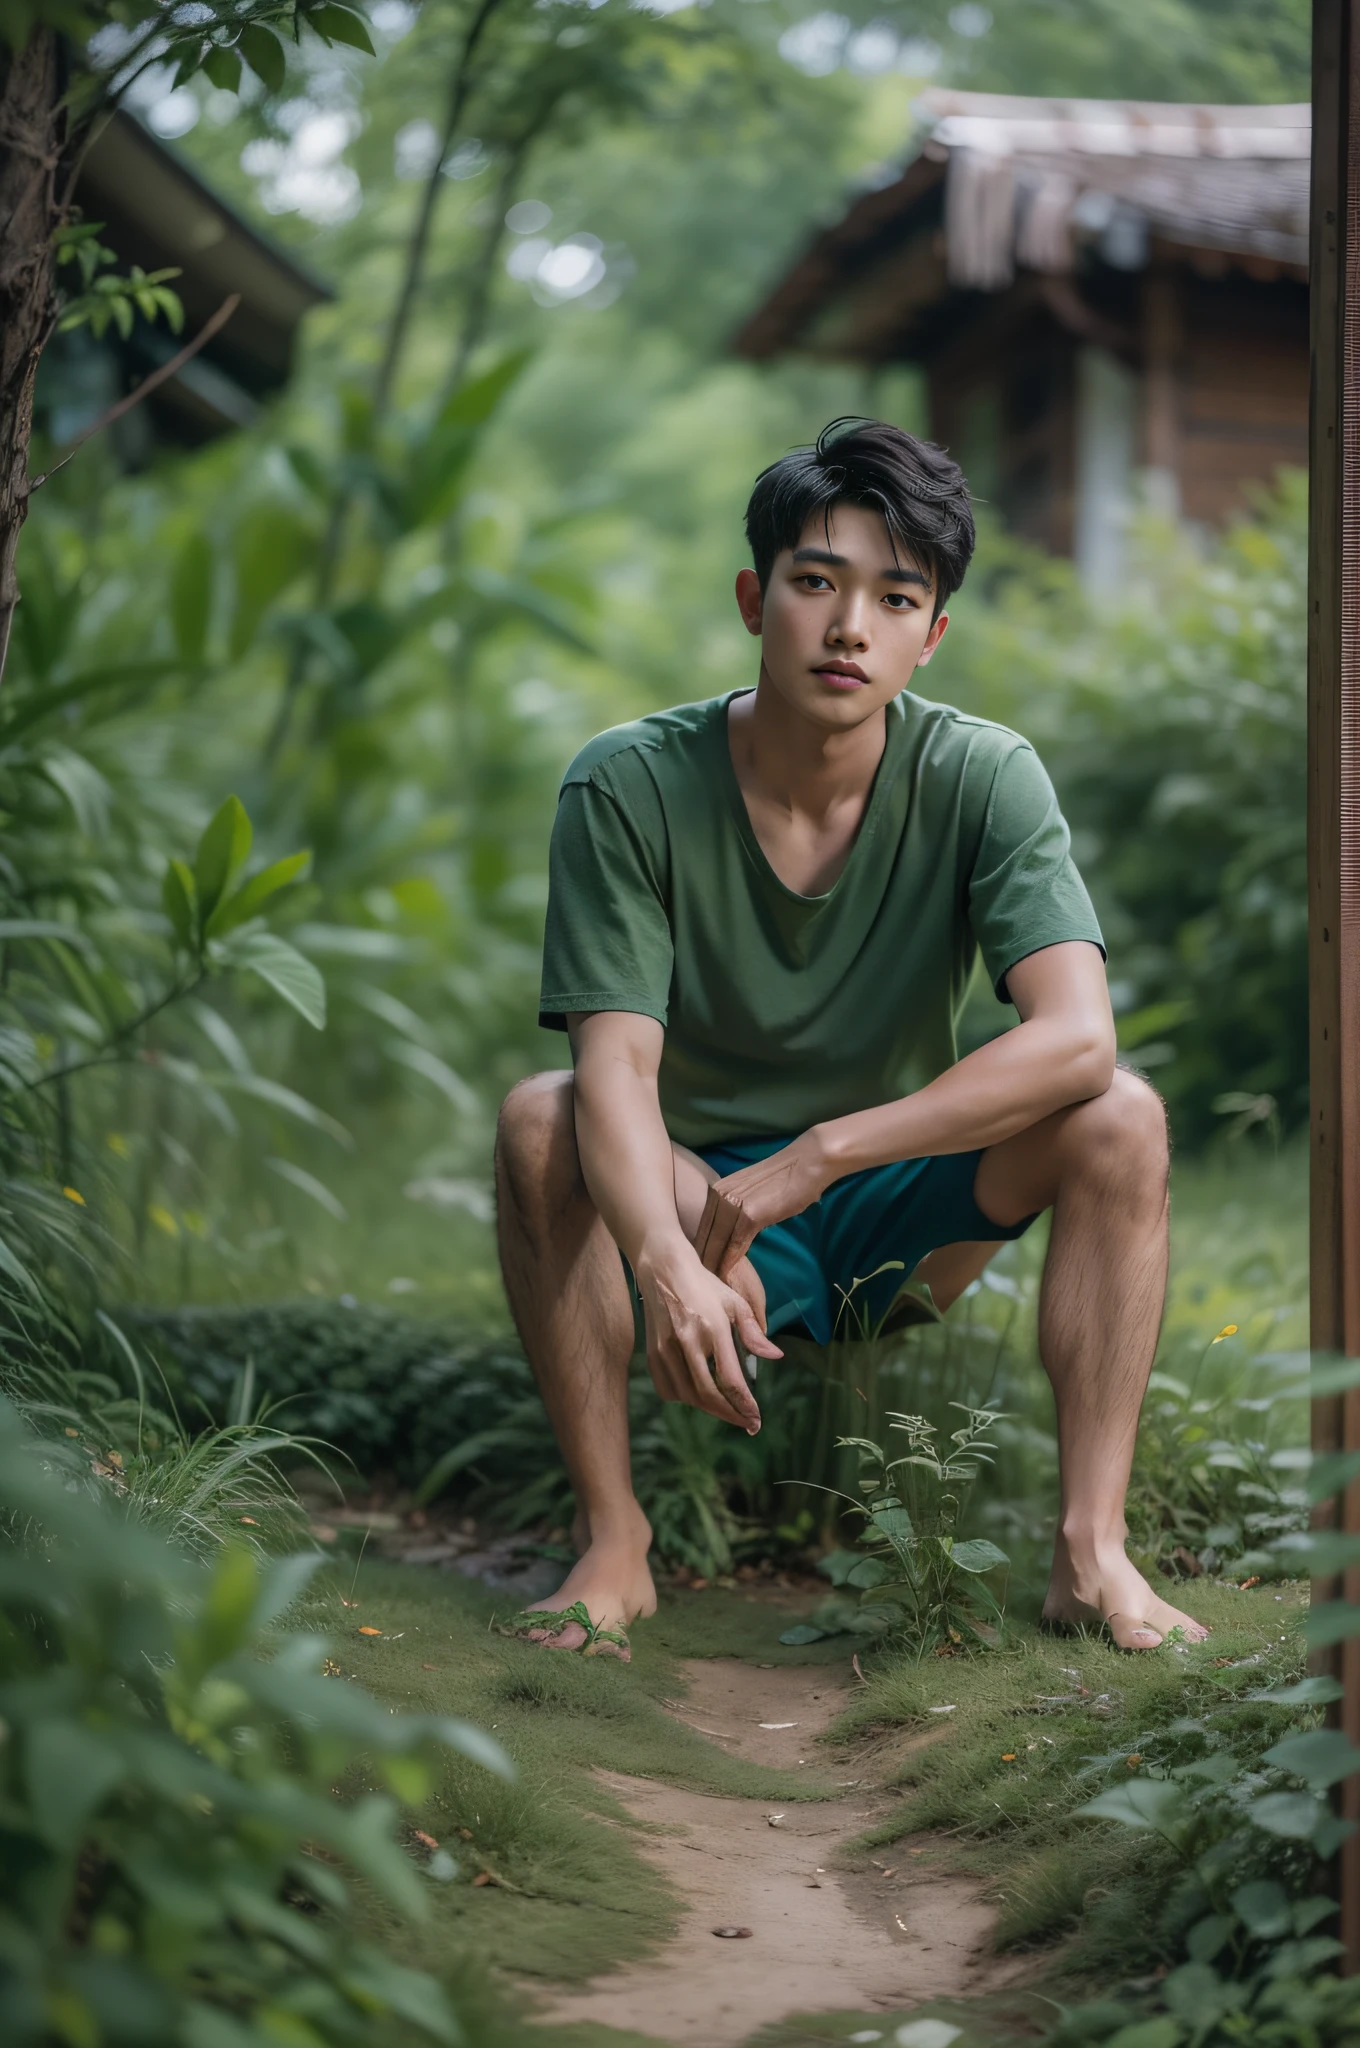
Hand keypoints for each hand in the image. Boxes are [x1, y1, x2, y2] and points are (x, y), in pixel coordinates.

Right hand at [637, 1241, 781, 1431]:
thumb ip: (753, 1333)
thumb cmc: (704, 1285)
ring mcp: (666, 1350)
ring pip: (689, 1397)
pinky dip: (686, 1400)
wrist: (663, 1269)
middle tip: (746, 1423)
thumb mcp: (734, 1302)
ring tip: (727, 1409)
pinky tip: (699, 1395)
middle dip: (731, 1415)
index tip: (756, 1420)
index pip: (731, 1380)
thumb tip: (775, 1357)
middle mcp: (687, 1343)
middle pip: (709, 1395)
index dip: (745, 1406)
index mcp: (713, 1329)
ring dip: (710, 1409)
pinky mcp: (652, 1354)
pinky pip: (668, 1390)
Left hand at [694, 1131, 829, 1282]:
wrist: (807, 1162)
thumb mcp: (749, 1193)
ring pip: (716, 1244)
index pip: (701, 1227)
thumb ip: (734, 1210)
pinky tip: (728, 1278)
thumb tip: (728, 1234)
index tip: (700, 1271)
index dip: (700, 1250)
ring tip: (713, 1289)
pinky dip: (730, 1264)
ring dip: (714, 1268)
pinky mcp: (749, 1216)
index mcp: (716, 1190)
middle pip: (704, 1238)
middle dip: (703, 1262)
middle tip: (703, 1286)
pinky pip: (735, 1246)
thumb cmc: (785, 1178)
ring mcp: (732, 1205)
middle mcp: (718, 1196)